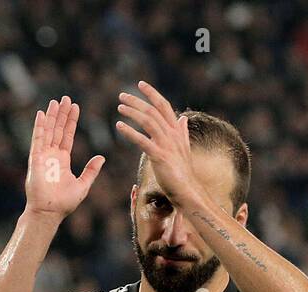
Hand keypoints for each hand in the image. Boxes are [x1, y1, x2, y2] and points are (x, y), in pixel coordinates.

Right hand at [24, 96, 105, 219]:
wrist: (49, 212)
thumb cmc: (64, 203)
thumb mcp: (83, 185)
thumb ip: (91, 170)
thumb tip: (102, 157)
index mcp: (63, 160)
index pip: (68, 136)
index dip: (71, 121)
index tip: (75, 107)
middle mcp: (52, 156)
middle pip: (58, 129)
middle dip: (62, 114)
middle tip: (66, 98)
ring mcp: (43, 156)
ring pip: (48, 131)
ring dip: (52, 116)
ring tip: (56, 101)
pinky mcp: (36, 159)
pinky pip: (38, 139)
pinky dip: (39, 127)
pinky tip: (42, 114)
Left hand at [115, 81, 202, 207]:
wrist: (188, 191)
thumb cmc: (183, 172)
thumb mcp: (183, 148)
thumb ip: (181, 132)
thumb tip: (182, 119)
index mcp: (176, 131)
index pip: (164, 106)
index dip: (153, 93)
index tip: (140, 84)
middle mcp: (172, 134)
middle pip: (153, 111)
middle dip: (137, 101)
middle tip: (122, 95)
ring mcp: (167, 145)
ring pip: (148, 121)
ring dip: (132, 112)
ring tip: (119, 108)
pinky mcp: (160, 156)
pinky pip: (143, 140)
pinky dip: (130, 131)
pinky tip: (119, 126)